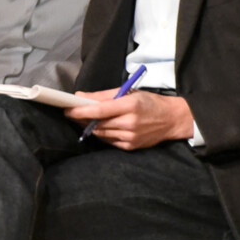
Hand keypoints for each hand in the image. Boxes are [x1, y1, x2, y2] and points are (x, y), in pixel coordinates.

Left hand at [65, 90, 194, 151]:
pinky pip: (109, 141)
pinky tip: (102, 127)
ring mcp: (130, 137)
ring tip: (86, 119)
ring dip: (90, 127)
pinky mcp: (131, 146)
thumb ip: (103, 95)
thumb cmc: (149, 103)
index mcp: (130, 106)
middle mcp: (130, 123)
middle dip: (82, 119)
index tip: (67, 110)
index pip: (99, 110)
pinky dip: (102, 134)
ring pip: (100, 134)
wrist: (172, 119)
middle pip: (97, 124)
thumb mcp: (129, 93)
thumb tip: (79, 96)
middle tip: (72, 113)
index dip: (81, 111)